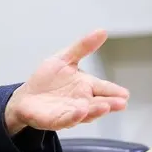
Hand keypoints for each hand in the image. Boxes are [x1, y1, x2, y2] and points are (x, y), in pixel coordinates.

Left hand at [5, 29, 129, 134]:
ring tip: (104, 106)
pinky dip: (74, 116)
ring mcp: (70, 112)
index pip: (104, 88)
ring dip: (95, 110)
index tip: (125, 93)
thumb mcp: (64, 59)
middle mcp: (82, 101)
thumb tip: (101, 31)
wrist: (26, 97)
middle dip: (110, 103)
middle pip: (99, 103)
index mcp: (86, 86)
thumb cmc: (47, 80)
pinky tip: (80, 111)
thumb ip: (82, 47)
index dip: (114, 91)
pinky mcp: (56, 119)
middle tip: (121, 102)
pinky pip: (66, 119)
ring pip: (86, 113)